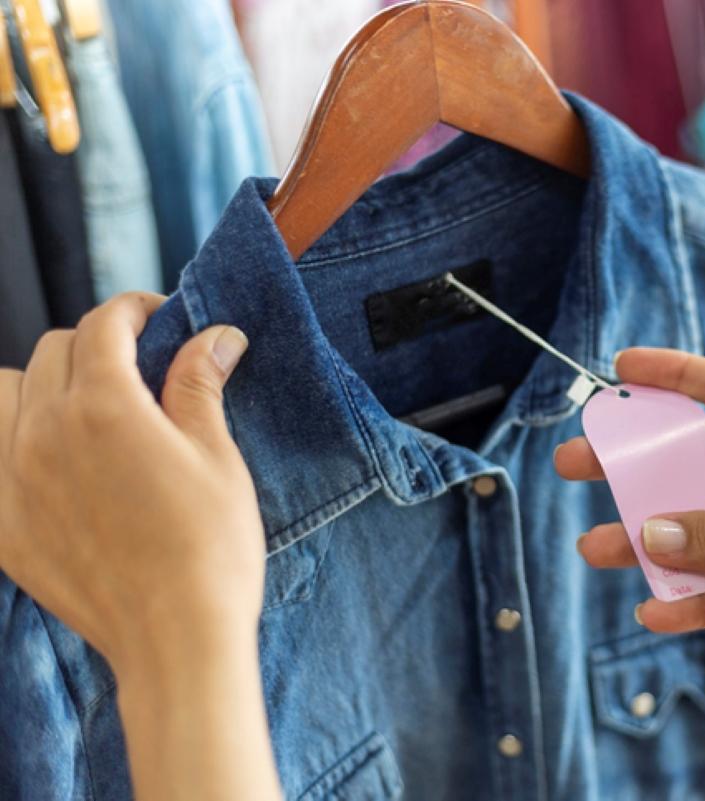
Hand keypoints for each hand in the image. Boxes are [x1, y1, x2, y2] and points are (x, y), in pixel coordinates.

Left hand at [0, 293, 261, 679]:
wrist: (175, 639)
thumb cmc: (210, 547)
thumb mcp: (218, 457)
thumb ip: (200, 386)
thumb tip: (214, 335)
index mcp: (104, 407)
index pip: (103, 325)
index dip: (135, 310)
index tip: (160, 319)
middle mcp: (43, 434)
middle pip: (54, 350)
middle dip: (98, 344)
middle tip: (139, 368)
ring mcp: (12, 481)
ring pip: (5, 393)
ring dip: (42, 384)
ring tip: (86, 409)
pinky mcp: (1, 526)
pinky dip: (15, 442)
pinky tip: (56, 463)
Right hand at [556, 348, 704, 734]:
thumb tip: (650, 533)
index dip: (679, 374)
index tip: (625, 365)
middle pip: (694, 466)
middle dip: (637, 467)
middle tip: (577, 462)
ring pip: (695, 534)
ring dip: (649, 544)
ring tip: (596, 548)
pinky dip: (688, 601)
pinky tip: (654, 611)